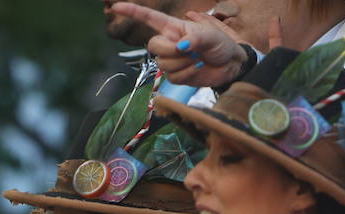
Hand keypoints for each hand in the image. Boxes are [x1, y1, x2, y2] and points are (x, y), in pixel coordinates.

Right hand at [110, 2, 249, 85]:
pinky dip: (187, 74)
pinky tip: (196, 68)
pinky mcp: (175, 75)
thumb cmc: (221, 44)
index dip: (132, 12)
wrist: (229, 65)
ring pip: (162, 63)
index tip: (115, 7)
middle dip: (170, 50)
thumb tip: (181, 47)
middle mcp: (169, 42)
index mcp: (174, 28)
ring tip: (197, 59)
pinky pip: (172, 77)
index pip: (149, 18)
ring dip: (183, 63)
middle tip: (188, 50)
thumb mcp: (212, 36)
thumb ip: (195, 39)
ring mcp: (171, 60)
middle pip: (153, 45)